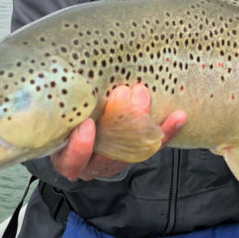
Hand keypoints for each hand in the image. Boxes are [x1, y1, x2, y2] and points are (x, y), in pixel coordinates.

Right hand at [51, 83, 186, 180]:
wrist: (78, 125)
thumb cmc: (63, 119)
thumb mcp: (59, 114)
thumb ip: (64, 103)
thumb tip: (69, 71)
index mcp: (66, 159)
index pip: (72, 160)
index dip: (80, 147)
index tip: (86, 124)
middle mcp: (90, 166)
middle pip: (107, 154)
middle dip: (118, 124)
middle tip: (122, 94)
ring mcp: (114, 161)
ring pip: (133, 150)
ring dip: (141, 121)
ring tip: (142, 94)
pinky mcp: (135, 153)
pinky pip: (153, 146)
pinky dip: (167, 130)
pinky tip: (179, 116)